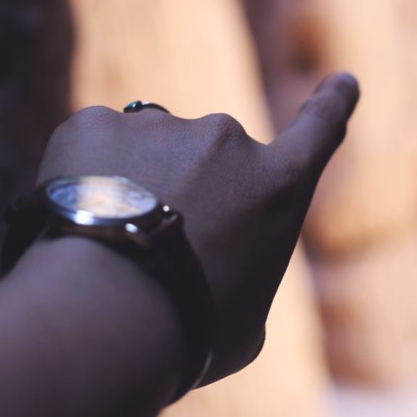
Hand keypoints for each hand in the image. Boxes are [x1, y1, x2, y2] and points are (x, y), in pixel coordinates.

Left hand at [34, 73, 359, 379]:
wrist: (104, 313)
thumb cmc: (187, 335)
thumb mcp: (244, 323)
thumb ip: (244, 274)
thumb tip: (223, 268)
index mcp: (277, 186)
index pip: (320, 129)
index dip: (332, 103)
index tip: (344, 82)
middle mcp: (226, 140)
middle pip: (210, 157)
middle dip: (187, 190)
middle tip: (155, 251)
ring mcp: (159, 125)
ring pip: (146, 152)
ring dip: (133, 185)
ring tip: (109, 249)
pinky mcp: (94, 123)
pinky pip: (92, 146)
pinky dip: (82, 177)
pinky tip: (73, 225)